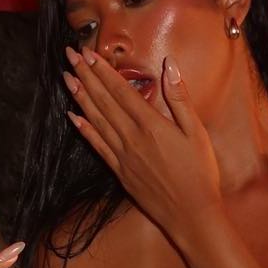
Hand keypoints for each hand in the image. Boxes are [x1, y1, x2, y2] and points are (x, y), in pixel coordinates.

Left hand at [64, 47, 221, 246]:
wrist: (191, 214)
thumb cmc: (200, 172)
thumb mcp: (197, 132)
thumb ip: (180, 98)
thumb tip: (169, 66)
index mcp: (151, 125)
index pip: (121, 90)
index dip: (103, 70)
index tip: (88, 53)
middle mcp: (131, 138)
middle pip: (103, 101)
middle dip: (86, 76)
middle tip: (69, 55)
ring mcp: (122, 156)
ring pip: (96, 120)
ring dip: (80, 98)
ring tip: (66, 78)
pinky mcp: (119, 171)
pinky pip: (97, 146)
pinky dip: (84, 130)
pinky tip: (72, 118)